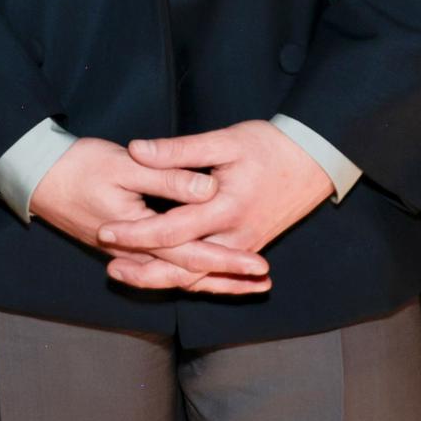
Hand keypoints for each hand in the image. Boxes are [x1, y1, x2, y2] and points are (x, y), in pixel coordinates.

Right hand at [30, 137, 268, 294]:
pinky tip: (204, 272)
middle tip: (264, 281)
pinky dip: (187, 273)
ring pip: (175, 276)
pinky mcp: (123, 247)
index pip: (192, 256)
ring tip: (245, 283)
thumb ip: (168, 177)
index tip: (259, 264)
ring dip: (211, 281)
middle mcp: (134, 252)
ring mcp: (127, 253)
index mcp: (138, 234)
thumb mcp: (126, 165)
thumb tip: (208, 189)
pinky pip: (162, 268)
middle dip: (228, 279)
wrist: (37, 175)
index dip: (228, 261)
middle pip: (188, 273)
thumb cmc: (79, 165)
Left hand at [101, 122, 335, 291]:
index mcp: (225, 209)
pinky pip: (213, 275)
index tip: (105, 230)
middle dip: (144, 270)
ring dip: (162, 279)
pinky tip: (165, 276)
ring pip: (198, 277)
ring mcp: (243, 248)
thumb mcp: (224, 140)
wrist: (315, 161)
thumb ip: (179, 150)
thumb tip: (136, 149)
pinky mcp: (248, 250)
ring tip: (127, 274)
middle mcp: (234, 238)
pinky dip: (188, 280)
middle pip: (182, 268)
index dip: (135, 233)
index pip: (170, 230)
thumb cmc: (269, 146)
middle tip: (109, 266)